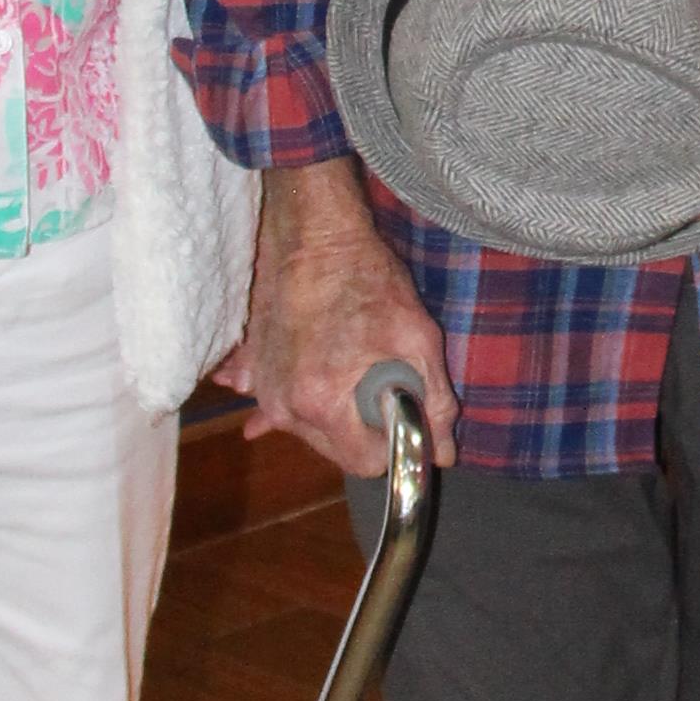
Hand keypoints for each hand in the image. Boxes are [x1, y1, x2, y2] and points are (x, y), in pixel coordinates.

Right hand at [222, 162, 459, 473]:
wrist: (313, 236)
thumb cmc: (368, 279)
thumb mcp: (418, 337)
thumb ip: (435, 402)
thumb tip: (444, 454)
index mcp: (323, 403)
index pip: (365, 464)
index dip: (393, 444)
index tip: (404, 416)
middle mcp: (285, 407)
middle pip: (337, 452)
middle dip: (365, 428)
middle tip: (382, 381)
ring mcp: (264, 391)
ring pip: (313, 432)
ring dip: (338, 411)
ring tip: (354, 364)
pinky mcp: (256, 374)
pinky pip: (283, 407)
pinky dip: (306, 398)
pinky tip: (321, 369)